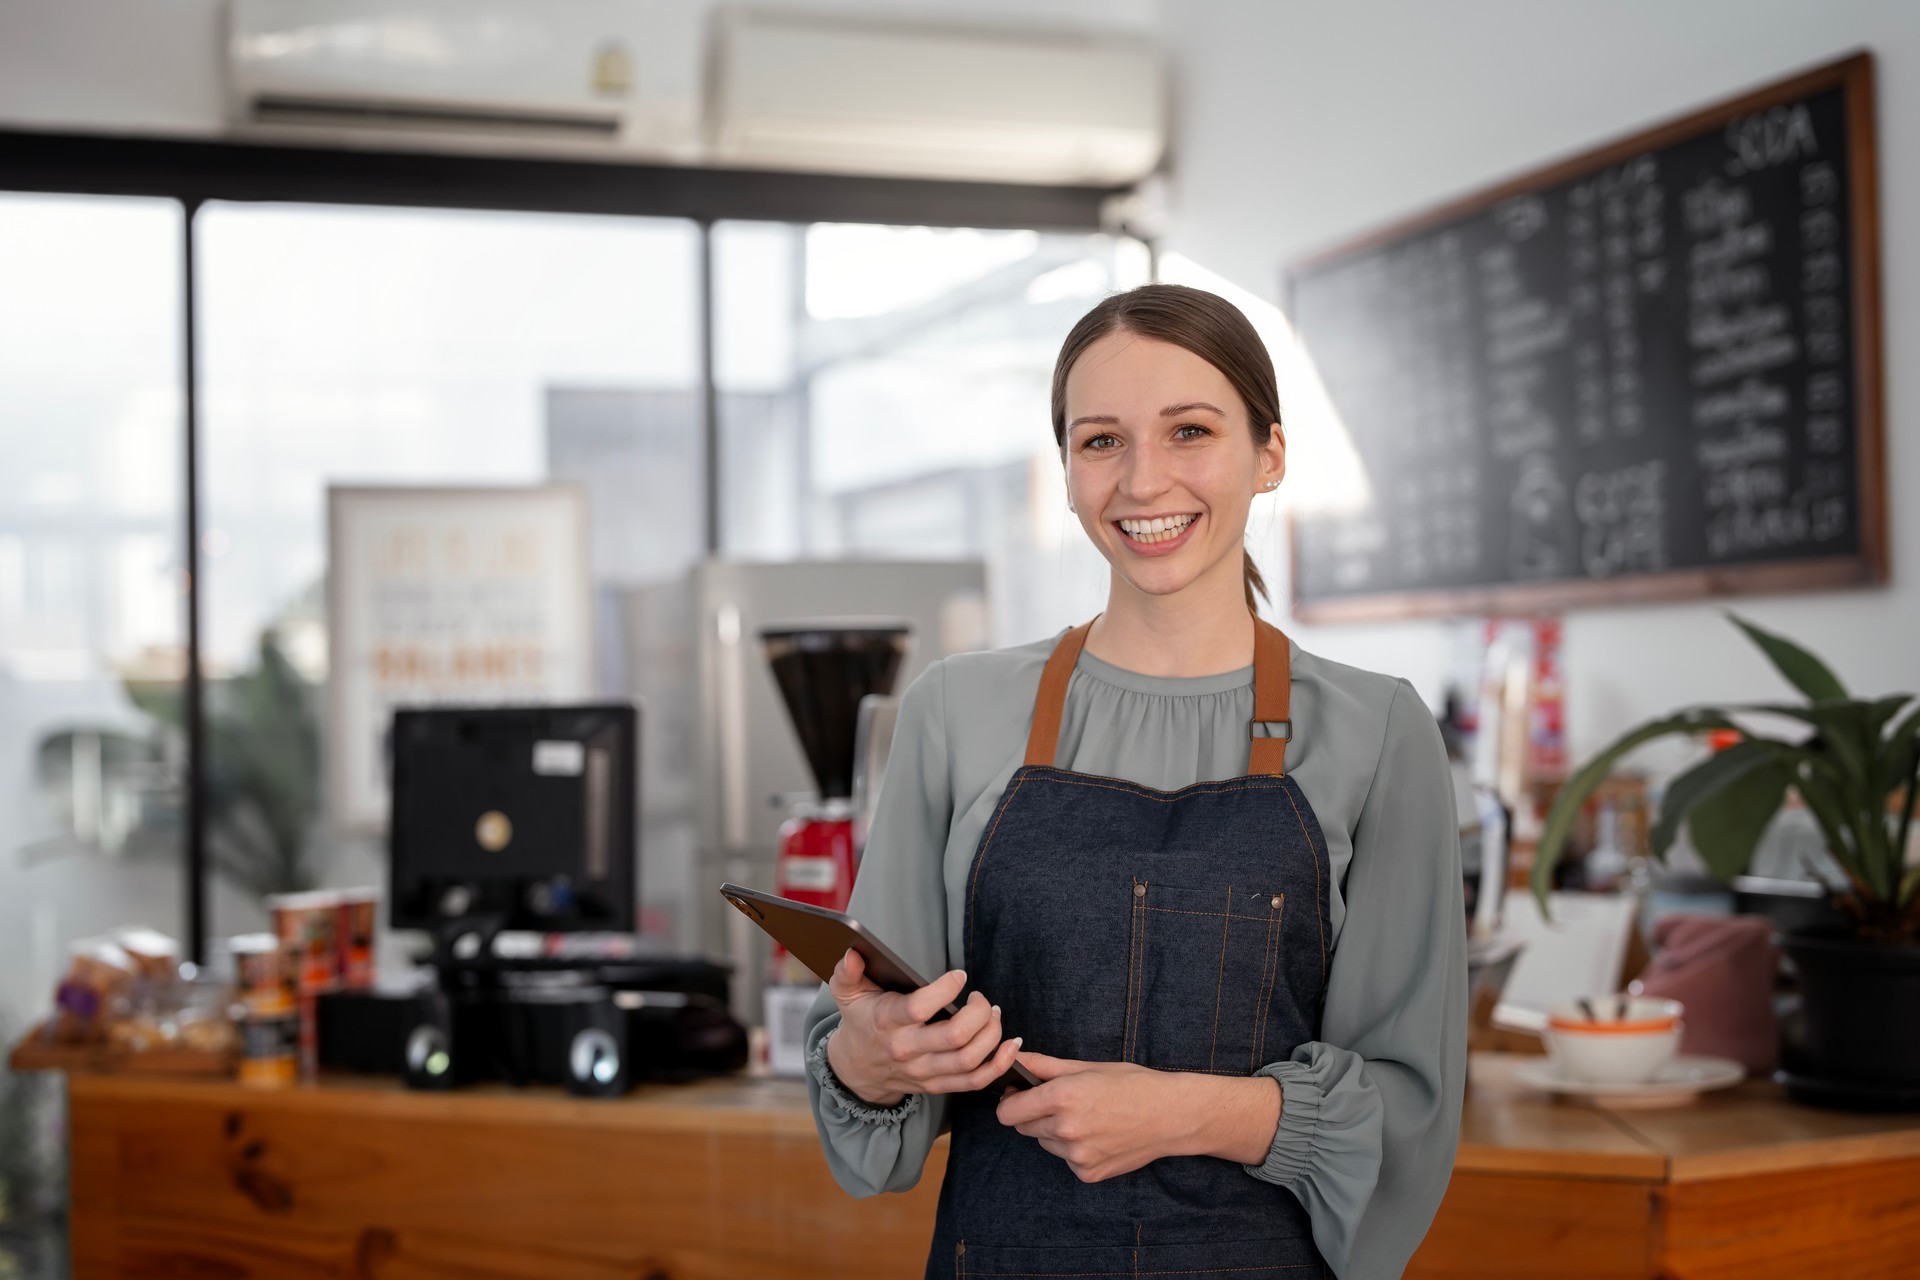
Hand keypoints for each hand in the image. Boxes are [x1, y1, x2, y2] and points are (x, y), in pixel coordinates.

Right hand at [824, 948, 1023, 1106]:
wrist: (856, 1070)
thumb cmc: (860, 1022)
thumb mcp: (847, 993)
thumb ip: (846, 971)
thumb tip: (852, 954)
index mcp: (887, 1022)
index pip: (920, 1008)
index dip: (946, 989)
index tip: (959, 976)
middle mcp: (908, 1049)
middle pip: (955, 1037)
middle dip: (979, 1013)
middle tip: (981, 998)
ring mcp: (924, 1071)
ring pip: (969, 1059)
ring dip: (992, 1035)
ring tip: (993, 1014)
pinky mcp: (937, 1085)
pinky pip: (975, 1082)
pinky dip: (999, 1065)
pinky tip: (1011, 1045)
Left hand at [995, 1052, 1283, 1180]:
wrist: (1171, 1115)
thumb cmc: (1131, 1084)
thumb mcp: (1086, 1066)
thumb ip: (1043, 1065)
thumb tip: (1013, 1056)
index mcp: (1062, 1097)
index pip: (1008, 1112)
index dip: (1010, 1101)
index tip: (1019, 1094)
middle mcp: (1065, 1129)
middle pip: (1023, 1128)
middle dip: (1033, 1114)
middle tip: (1060, 1102)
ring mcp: (1076, 1156)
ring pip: (1045, 1143)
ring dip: (1055, 1132)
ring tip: (1086, 1117)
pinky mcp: (1087, 1174)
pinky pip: (1066, 1159)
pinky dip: (1074, 1149)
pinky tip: (1099, 1135)